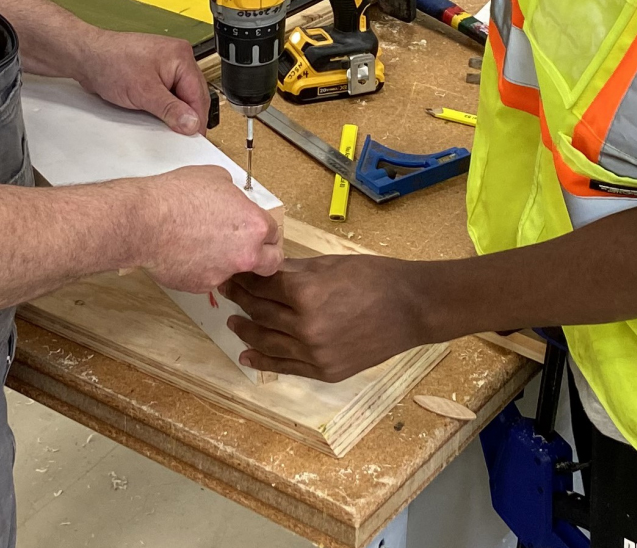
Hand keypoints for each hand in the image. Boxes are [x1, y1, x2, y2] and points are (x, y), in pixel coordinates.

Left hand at [73, 28, 210, 135]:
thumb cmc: (111, 62)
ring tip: (165, 127)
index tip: (193, 139)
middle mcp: (177, 59)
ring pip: (180, 97)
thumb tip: (191, 123)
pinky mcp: (154, 74)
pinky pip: (167, 95)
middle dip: (186, 116)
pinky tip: (157, 117)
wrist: (86, 57)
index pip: (198, 95)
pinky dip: (164, 107)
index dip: (197, 119)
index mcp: (181, 57)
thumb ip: (171, 110)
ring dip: (174, 113)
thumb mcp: (144, 92)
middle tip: (180, 138)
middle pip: (192, 96)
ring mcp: (166, 66)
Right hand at [142, 165, 282, 291]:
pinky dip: (202, 268)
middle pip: (271, 264)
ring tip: (204, 243)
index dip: (265, 229)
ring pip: (236, 271)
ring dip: (228, 261)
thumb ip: (234, 195)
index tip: (258, 230)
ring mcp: (223, 274)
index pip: (275, 233)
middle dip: (265, 256)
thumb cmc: (178, 195)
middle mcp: (245, 255)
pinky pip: (209, 277)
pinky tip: (187, 252)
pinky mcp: (201, 286)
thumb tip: (233, 202)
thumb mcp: (216, 177)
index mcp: (255, 226)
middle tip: (251, 248)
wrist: (146, 221)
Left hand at [223, 254, 425, 380]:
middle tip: (226, 290)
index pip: (264, 286)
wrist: (410, 308)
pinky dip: (265, 361)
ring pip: (268, 342)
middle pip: (262, 313)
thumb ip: (294, 271)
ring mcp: (315, 353)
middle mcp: (305, 327)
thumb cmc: (373, 276)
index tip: (231, 271)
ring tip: (232, 322)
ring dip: (247, 330)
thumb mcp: (330, 264)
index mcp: (306, 293)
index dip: (245, 278)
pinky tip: (248, 355)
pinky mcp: (325, 371)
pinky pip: (287, 366)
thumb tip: (265, 268)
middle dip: (241, 300)